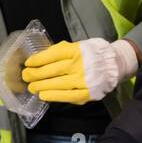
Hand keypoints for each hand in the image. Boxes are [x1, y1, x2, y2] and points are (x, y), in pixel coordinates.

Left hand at [21, 38, 138, 103]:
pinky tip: (44, 96)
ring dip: (41, 86)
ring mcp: (84, 79)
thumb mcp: (78, 46)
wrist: (115, 64)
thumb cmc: (92, 54)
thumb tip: (41, 57)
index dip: (38, 60)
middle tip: (26, 76)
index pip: (52, 54)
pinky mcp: (88, 92)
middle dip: (35, 74)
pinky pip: (68, 96)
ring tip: (32, 87)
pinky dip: (54, 96)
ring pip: (58, 84)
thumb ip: (62, 51)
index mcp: (76, 50)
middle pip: (52, 70)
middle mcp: (80, 64)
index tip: (28, 63)